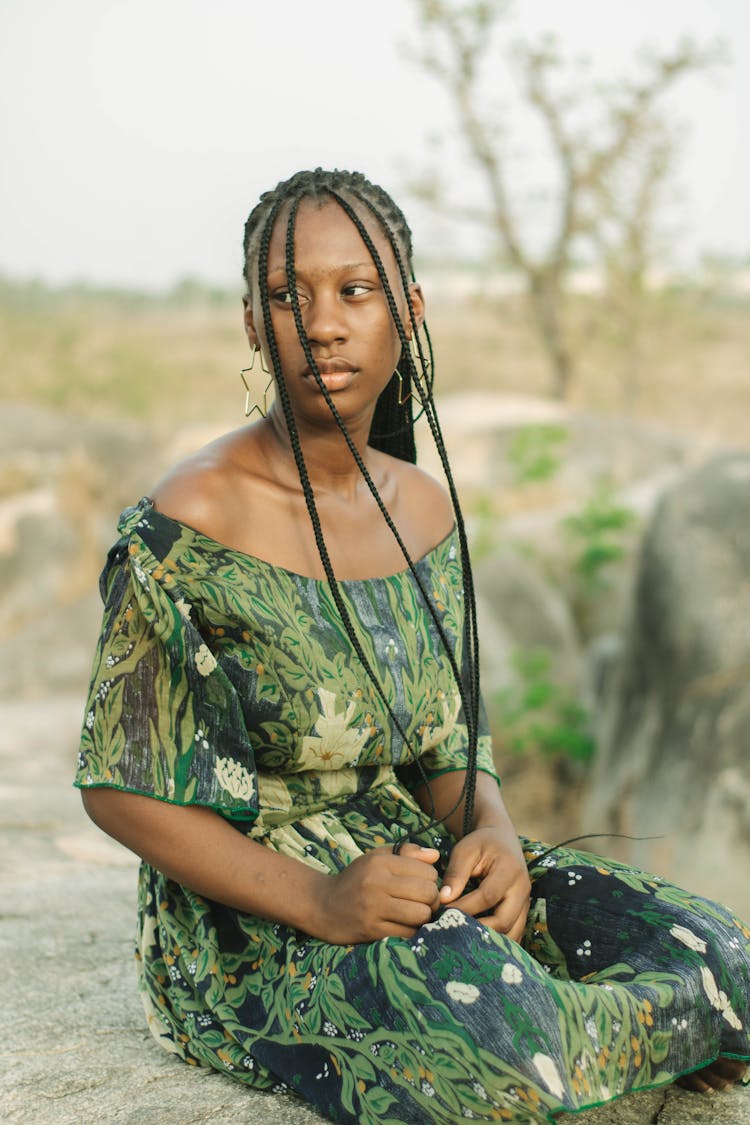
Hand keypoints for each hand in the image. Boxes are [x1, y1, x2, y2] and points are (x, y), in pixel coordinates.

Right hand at [315, 844, 440, 943]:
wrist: (322, 905)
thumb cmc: (355, 879)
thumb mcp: (376, 858)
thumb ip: (407, 853)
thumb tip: (436, 856)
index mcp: (380, 863)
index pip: (426, 870)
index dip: (430, 879)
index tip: (421, 884)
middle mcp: (377, 883)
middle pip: (427, 893)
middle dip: (432, 899)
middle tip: (423, 902)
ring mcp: (374, 909)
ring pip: (421, 915)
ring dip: (424, 917)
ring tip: (416, 914)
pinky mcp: (372, 931)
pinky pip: (407, 933)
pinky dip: (412, 931)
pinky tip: (405, 925)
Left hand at [439, 827, 530, 942]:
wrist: (502, 839)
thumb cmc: (480, 844)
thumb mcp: (465, 850)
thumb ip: (455, 873)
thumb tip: (443, 899)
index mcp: (509, 869)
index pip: (487, 896)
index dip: (465, 908)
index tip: (442, 914)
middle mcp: (522, 889)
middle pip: (503, 921)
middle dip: (477, 931)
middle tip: (452, 933)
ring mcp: (525, 903)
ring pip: (511, 933)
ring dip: (487, 941)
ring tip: (461, 942)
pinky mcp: (522, 913)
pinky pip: (513, 935)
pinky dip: (496, 942)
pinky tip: (475, 943)